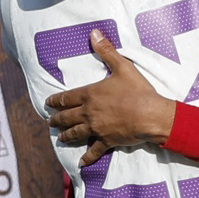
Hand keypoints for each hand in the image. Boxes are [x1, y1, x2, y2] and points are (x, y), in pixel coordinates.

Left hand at [44, 36, 176, 162]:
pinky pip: (94, 151)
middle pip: (67, 117)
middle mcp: (89, 113)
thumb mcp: (122, 66)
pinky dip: (87, 158)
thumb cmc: (137, 90)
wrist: (150, 114)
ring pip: (75, 134)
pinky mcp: (107, 141)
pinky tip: (81, 163)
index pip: (67, 98)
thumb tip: (94, 33)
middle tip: (50, 122)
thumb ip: (106, 51)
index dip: (55, 101)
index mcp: (90, 94)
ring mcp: (96, 129)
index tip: (48, 104)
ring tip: (60, 138)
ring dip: (66, 136)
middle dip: (57, 120)